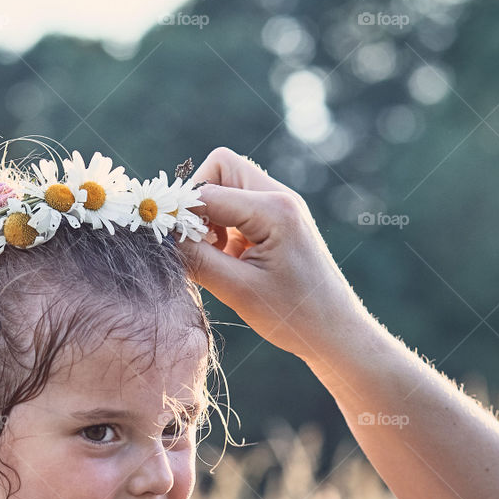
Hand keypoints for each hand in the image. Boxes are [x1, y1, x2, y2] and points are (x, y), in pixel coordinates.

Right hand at [177, 146, 371, 362]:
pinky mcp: (280, 219)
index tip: (167, 244)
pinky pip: (240, 205)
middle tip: (196, 243)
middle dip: (198, 202)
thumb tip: (163, 235)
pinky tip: (230, 260)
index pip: (208, 192)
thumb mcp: (237, 290)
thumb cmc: (292, 315)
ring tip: (216, 256)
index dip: (180, 215)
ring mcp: (282, 205)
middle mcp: (280, 196)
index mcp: (273, 209)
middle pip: (221, 167)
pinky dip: (225, 226)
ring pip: (229, 184)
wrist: (334, 330)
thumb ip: (197, 259)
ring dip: (211, 215)